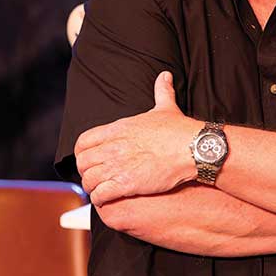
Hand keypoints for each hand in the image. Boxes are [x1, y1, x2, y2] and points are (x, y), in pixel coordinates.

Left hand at [75, 72, 197, 204]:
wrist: (193, 148)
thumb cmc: (179, 130)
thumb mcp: (166, 107)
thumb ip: (161, 91)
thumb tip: (165, 76)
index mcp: (118, 129)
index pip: (83, 142)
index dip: (82, 153)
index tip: (90, 159)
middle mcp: (114, 147)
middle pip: (82, 163)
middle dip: (86, 171)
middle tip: (96, 176)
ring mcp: (118, 166)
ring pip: (88, 180)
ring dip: (92, 187)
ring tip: (101, 190)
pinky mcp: (127, 183)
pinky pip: (101, 194)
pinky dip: (100, 198)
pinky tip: (107, 199)